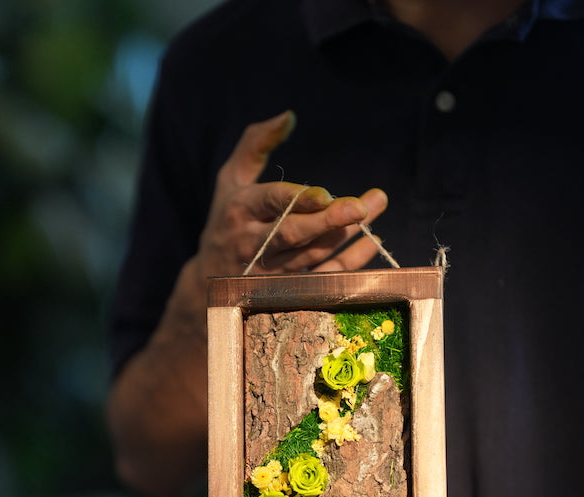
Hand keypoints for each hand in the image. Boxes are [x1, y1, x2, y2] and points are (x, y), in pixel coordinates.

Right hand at [194, 110, 388, 280]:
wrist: (208, 282)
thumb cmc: (227, 219)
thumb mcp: (231, 178)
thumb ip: (256, 144)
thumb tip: (290, 116)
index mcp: (239, 211)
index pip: (269, 203)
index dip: (297, 199)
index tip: (324, 193)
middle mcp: (252, 244)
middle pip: (291, 235)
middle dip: (325, 222)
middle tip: (358, 207)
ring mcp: (269, 274)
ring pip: (312, 255)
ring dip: (345, 233)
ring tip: (374, 206)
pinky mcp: (287, 292)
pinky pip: (323, 279)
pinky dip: (349, 263)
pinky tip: (371, 241)